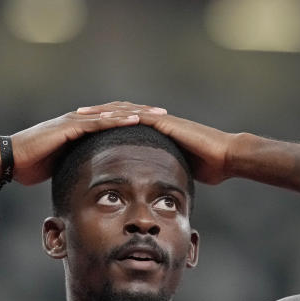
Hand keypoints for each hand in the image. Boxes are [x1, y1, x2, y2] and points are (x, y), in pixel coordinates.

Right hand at [10, 101, 165, 184]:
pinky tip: (135, 120)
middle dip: (143, 114)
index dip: (134, 122)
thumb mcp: (60, 167)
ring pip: (112, 113)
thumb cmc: (29, 165)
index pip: (112, 121)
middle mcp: (80, 120)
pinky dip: (117, 120)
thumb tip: (87, 180)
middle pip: (118, 112)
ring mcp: (75, 121)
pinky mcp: (69, 127)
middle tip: (167, 116)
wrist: (8, 159)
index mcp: (80, 129)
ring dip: (137, 114)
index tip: (156, 127)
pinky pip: (98, 122)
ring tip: (158, 116)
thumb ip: (75, 167)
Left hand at [78, 104, 234, 184]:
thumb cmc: (208, 167)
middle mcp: (155, 122)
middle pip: (119, 113)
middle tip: (73, 116)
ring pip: (124, 110)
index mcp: (155, 133)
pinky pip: (137, 116)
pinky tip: (103, 117)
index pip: (124, 125)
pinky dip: (119, 115)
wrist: (226, 157)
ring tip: (80, 113)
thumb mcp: (178, 171)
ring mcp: (160, 119)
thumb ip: (164, 174)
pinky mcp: (165, 122)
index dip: (103, 125)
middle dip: (96, 114)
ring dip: (101, 111)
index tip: (84, 129)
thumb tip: (155, 190)